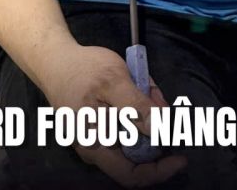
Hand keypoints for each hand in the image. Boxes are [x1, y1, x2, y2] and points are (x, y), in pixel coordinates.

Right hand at [38, 41, 186, 185]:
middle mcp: (97, 149)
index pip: (131, 175)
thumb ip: (137, 107)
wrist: (55, 60)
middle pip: (137, 155)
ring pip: (135, 137)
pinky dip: (139, 110)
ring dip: (148, 116)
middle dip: (156, 132)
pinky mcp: (102, 124)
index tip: (181, 157)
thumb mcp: (114, 81)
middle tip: (161, 102)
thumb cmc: (81, 71)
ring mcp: (98, 137)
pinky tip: (137, 86)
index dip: (159, 171)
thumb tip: (161, 129)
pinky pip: (127, 125)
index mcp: (97, 146)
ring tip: (146, 87)